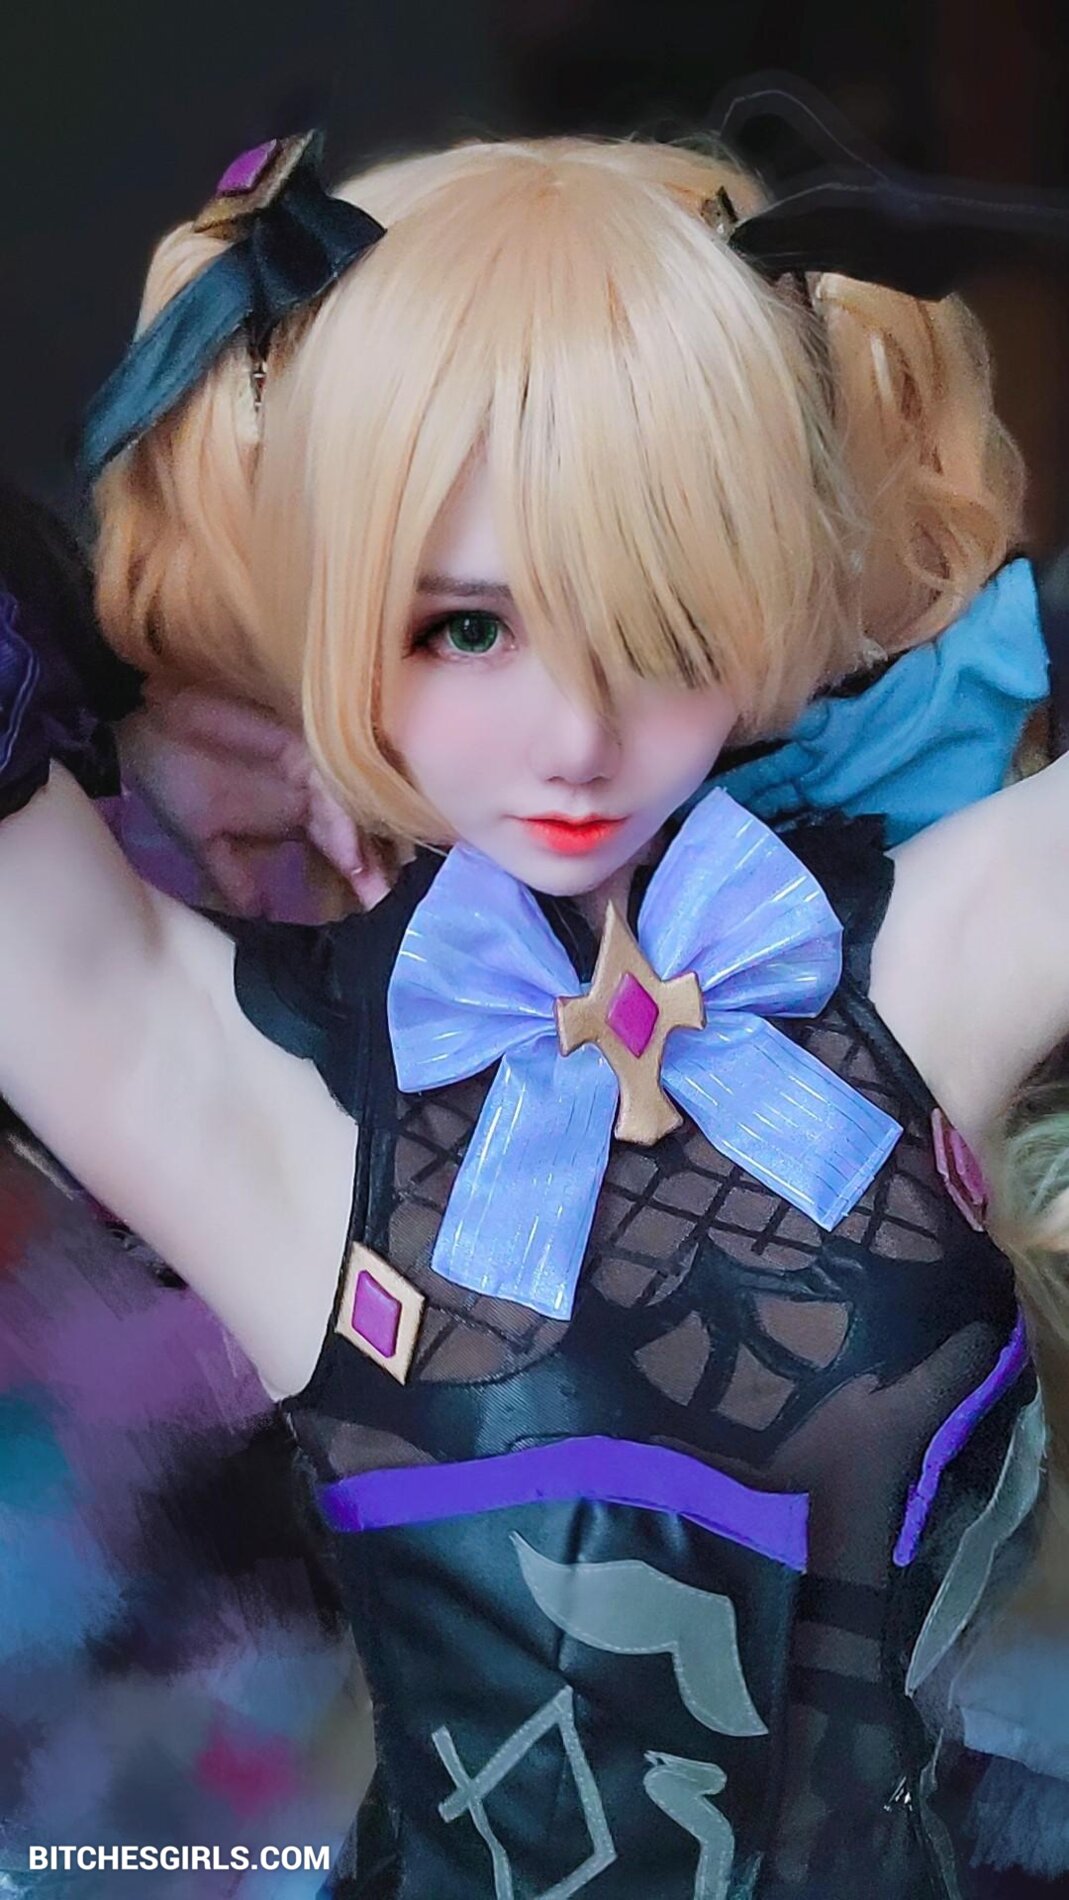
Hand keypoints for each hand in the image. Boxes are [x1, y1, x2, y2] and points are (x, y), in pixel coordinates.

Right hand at [115, 686, 399, 918]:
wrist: (143, 733)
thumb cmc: (172, 781)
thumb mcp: (204, 841)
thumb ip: (233, 876)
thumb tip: (255, 914)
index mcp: (292, 815)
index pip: (336, 850)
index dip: (356, 878)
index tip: (372, 911)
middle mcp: (307, 793)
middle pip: (353, 831)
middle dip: (373, 867)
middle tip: (388, 903)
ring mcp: (306, 767)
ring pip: (346, 810)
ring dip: (359, 848)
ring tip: (368, 884)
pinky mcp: (297, 745)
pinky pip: (326, 782)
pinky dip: (339, 817)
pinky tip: (347, 851)